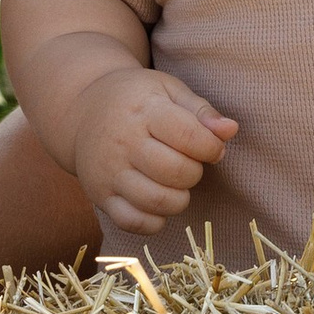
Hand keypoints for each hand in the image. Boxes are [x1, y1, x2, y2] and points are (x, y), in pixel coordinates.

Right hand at [68, 68, 238, 235]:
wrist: (82, 111)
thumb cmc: (136, 99)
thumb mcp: (168, 90)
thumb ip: (202, 111)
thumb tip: (231, 130)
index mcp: (144, 110)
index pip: (189, 137)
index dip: (212, 147)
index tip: (212, 147)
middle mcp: (122, 142)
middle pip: (175, 172)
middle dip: (194, 172)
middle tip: (189, 163)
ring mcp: (108, 172)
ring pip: (157, 202)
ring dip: (179, 199)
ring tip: (176, 184)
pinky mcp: (100, 197)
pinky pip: (133, 223)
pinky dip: (155, 221)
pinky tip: (159, 203)